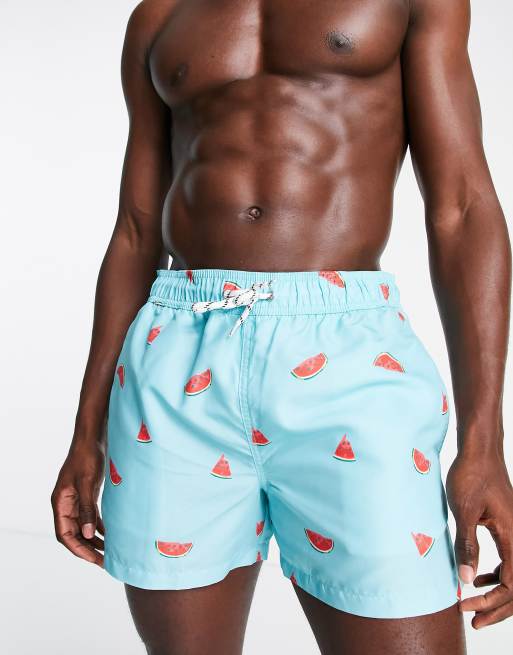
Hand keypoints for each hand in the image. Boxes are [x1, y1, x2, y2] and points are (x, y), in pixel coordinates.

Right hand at [51, 438, 105, 566]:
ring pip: (83, 527)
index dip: (78, 549)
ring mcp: (76, 500)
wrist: (93, 437)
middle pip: (74, 534)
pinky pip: (91, 516)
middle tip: (104, 561)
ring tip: (109, 552)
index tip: (94, 559)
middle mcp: (66, 504)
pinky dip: (100, 526)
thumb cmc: (87, 456)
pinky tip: (111, 534)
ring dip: (94, 539)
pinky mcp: (87, 494)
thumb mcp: (88, 483)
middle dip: (88, 548)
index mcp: (60, 502)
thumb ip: (87, 508)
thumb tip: (88, 534)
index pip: (65, 534)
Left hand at [446, 451, 512, 628]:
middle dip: (497, 607)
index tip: (466, 606)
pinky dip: (496, 574)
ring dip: (497, 593)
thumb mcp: (464, 511)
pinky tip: (479, 576)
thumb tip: (467, 579)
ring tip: (474, 604)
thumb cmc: (471, 475)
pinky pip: (509, 560)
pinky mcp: (507, 527)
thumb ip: (466, 545)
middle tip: (473, 620)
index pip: (511, 585)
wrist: (479, 451)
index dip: (491, 602)